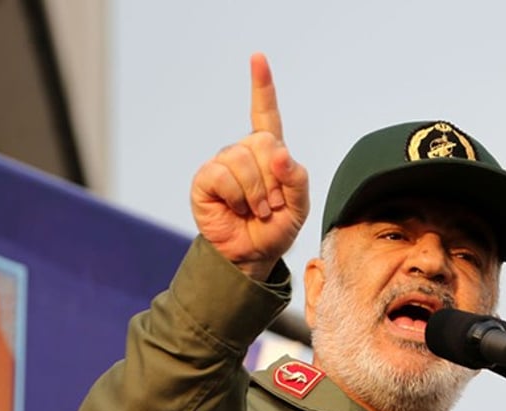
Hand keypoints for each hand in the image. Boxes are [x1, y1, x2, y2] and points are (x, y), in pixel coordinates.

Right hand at [190, 53, 309, 279]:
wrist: (251, 256)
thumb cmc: (275, 229)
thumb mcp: (299, 206)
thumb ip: (296, 178)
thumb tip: (278, 154)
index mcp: (269, 153)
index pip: (265, 114)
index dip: (261, 86)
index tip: (257, 58)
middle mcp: (244, 153)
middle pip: (262, 142)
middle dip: (273, 179)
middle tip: (272, 204)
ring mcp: (223, 164)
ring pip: (242, 160)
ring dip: (257, 192)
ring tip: (256, 210)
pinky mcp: (205, 179)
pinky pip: (223, 175)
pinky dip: (236, 196)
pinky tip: (237, 208)